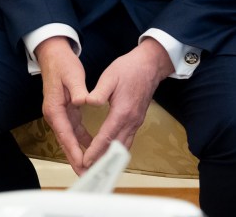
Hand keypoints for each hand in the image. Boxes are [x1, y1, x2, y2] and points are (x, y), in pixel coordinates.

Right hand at [37, 36, 93, 173]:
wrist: (53, 54)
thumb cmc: (62, 64)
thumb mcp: (72, 74)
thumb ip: (78, 90)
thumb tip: (82, 101)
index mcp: (54, 108)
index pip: (66, 135)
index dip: (75, 151)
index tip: (84, 164)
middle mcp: (54, 114)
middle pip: (65, 142)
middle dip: (75, 160)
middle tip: (87, 176)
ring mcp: (58, 113)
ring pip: (69, 139)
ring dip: (78, 153)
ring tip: (90, 168)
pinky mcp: (64, 110)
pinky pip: (73, 130)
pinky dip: (81, 140)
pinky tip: (91, 147)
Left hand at [81, 38, 172, 167]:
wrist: (150, 66)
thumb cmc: (129, 69)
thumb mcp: (110, 76)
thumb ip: (99, 92)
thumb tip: (87, 103)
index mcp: (123, 112)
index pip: (107, 137)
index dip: (95, 150)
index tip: (85, 161)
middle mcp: (131, 121)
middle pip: (115, 147)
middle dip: (102, 160)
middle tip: (88, 170)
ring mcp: (136, 122)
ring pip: (123, 146)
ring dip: (110, 157)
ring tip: (96, 166)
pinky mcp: (136, 120)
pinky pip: (127, 140)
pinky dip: (116, 149)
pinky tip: (108, 152)